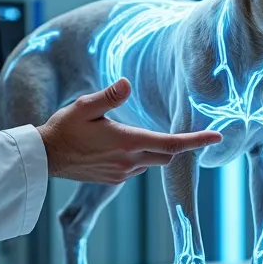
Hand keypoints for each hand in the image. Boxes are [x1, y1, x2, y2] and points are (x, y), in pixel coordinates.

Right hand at [38, 77, 221, 183]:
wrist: (45, 158)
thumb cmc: (64, 128)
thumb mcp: (84, 105)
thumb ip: (109, 96)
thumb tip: (126, 83)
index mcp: (128, 142)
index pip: (172, 143)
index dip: (197, 141)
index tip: (217, 136)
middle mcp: (129, 161)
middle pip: (167, 154)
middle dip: (177, 144)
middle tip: (185, 130)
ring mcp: (122, 174)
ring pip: (151, 161)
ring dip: (153, 149)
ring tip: (131, 133)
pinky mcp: (113, 180)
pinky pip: (135, 168)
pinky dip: (136, 157)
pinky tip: (116, 146)